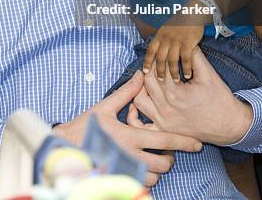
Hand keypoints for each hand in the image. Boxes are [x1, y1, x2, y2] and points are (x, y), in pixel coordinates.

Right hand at [54, 71, 201, 187]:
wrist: (63, 148)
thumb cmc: (84, 127)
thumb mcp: (104, 106)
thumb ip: (126, 93)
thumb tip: (141, 76)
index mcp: (129, 136)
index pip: (163, 140)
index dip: (183, 141)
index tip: (197, 143)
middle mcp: (129, 156)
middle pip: (162, 164)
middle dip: (170, 159)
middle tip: (168, 152)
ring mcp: (124, 171)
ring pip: (152, 178)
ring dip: (157, 170)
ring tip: (154, 161)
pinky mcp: (118, 180)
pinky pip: (140, 185)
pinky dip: (144, 179)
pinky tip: (140, 170)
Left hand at [134, 48, 252, 145]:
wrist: (229, 125)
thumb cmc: (220, 98)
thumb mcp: (208, 73)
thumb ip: (193, 55)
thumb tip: (184, 41)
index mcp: (176, 93)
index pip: (159, 69)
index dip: (161, 57)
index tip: (162, 52)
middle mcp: (166, 108)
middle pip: (146, 82)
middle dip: (150, 69)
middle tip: (155, 63)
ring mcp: (163, 122)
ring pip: (138, 101)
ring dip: (140, 88)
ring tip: (149, 80)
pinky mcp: (163, 130)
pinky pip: (142, 125)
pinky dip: (137, 114)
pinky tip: (142, 102)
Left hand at [143, 22, 203, 80]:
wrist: (192, 12)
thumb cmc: (179, 22)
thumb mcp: (166, 28)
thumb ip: (162, 39)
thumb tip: (157, 51)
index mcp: (160, 35)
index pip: (150, 50)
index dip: (147, 62)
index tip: (145, 72)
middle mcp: (166, 39)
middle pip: (160, 58)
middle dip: (159, 71)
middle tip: (161, 81)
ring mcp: (176, 41)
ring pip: (172, 60)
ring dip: (173, 72)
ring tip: (176, 81)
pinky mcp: (187, 42)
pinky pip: (185, 58)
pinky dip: (186, 68)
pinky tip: (187, 75)